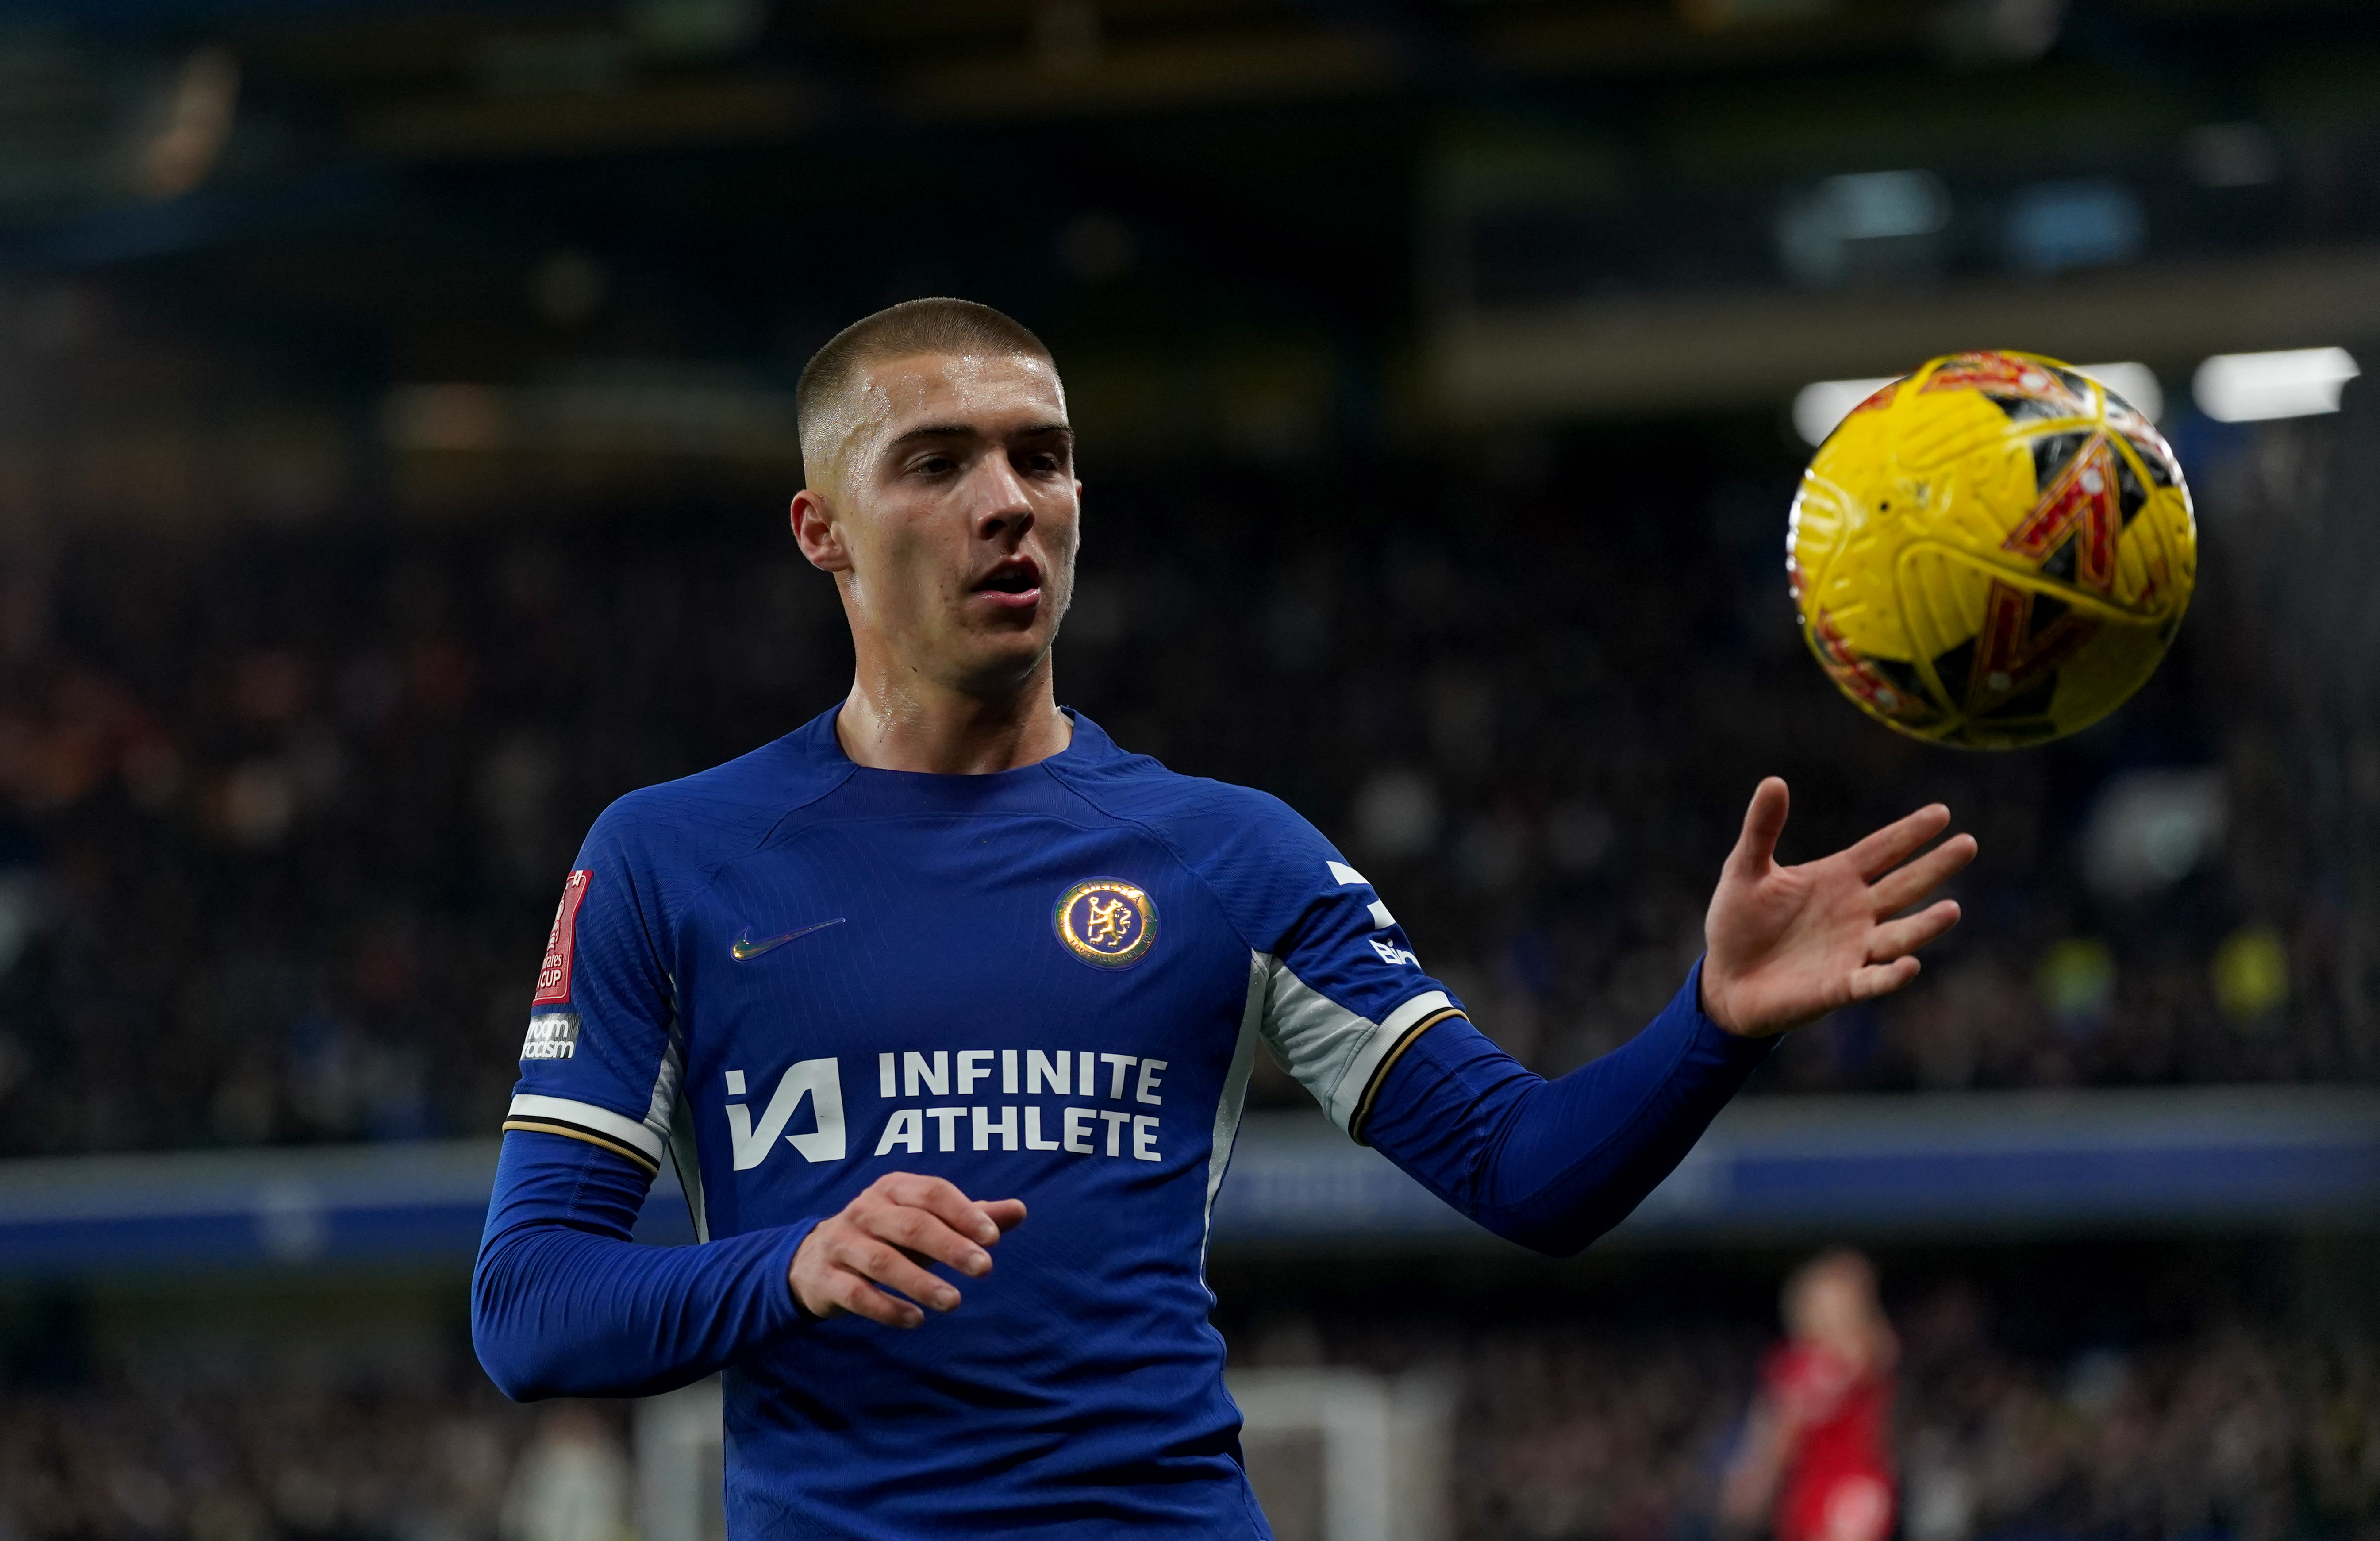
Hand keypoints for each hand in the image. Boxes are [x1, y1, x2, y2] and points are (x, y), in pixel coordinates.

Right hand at [789, 1173, 1026, 1327]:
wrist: (813, 1261)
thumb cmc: (885, 1237)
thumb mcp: (925, 1222)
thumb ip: (970, 1217)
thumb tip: (1020, 1210)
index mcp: (893, 1189)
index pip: (932, 1192)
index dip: (963, 1213)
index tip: (993, 1239)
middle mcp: (865, 1210)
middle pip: (910, 1225)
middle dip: (949, 1246)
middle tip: (984, 1269)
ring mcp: (842, 1243)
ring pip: (883, 1261)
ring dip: (920, 1283)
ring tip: (953, 1301)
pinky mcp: (826, 1278)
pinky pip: (857, 1293)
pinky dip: (887, 1308)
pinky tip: (916, 1320)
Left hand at [1700, 777, 1976, 1037]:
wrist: (1725, 979)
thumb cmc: (1737, 923)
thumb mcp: (1745, 870)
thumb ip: (1761, 829)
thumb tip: (1773, 780)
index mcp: (1837, 878)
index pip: (1882, 850)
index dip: (1910, 832)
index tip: (1942, 813)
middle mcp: (1855, 912)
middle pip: (1904, 885)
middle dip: (1935, 866)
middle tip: (1968, 843)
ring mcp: (1852, 949)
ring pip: (1899, 935)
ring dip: (1925, 925)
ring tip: (1952, 909)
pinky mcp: (1840, 986)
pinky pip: (1873, 981)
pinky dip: (1891, 976)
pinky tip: (1909, 966)